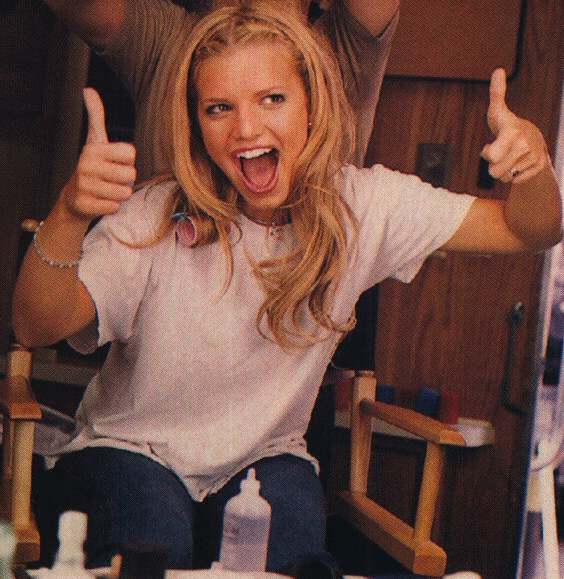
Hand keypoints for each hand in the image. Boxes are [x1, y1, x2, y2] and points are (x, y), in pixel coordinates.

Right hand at [59, 88, 135, 220]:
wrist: (74, 199)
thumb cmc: (92, 168)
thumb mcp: (95, 141)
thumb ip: (96, 116)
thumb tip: (88, 89)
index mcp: (93, 149)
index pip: (131, 153)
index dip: (126, 161)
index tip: (113, 162)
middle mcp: (86, 165)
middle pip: (131, 174)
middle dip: (124, 180)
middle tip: (109, 179)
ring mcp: (84, 186)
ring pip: (125, 192)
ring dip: (119, 194)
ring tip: (105, 190)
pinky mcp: (85, 205)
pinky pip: (115, 207)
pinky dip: (111, 207)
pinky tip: (99, 201)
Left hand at [481, 68, 549, 183]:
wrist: (534, 139)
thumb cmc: (508, 126)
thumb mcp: (498, 112)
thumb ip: (496, 94)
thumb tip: (498, 70)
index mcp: (512, 132)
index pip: (491, 155)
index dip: (487, 153)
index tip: (490, 146)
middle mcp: (525, 145)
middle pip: (493, 172)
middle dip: (492, 165)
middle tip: (499, 153)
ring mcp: (533, 157)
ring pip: (504, 178)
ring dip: (502, 170)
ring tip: (508, 157)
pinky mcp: (539, 167)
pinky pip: (514, 181)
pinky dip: (513, 175)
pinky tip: (518, 163)